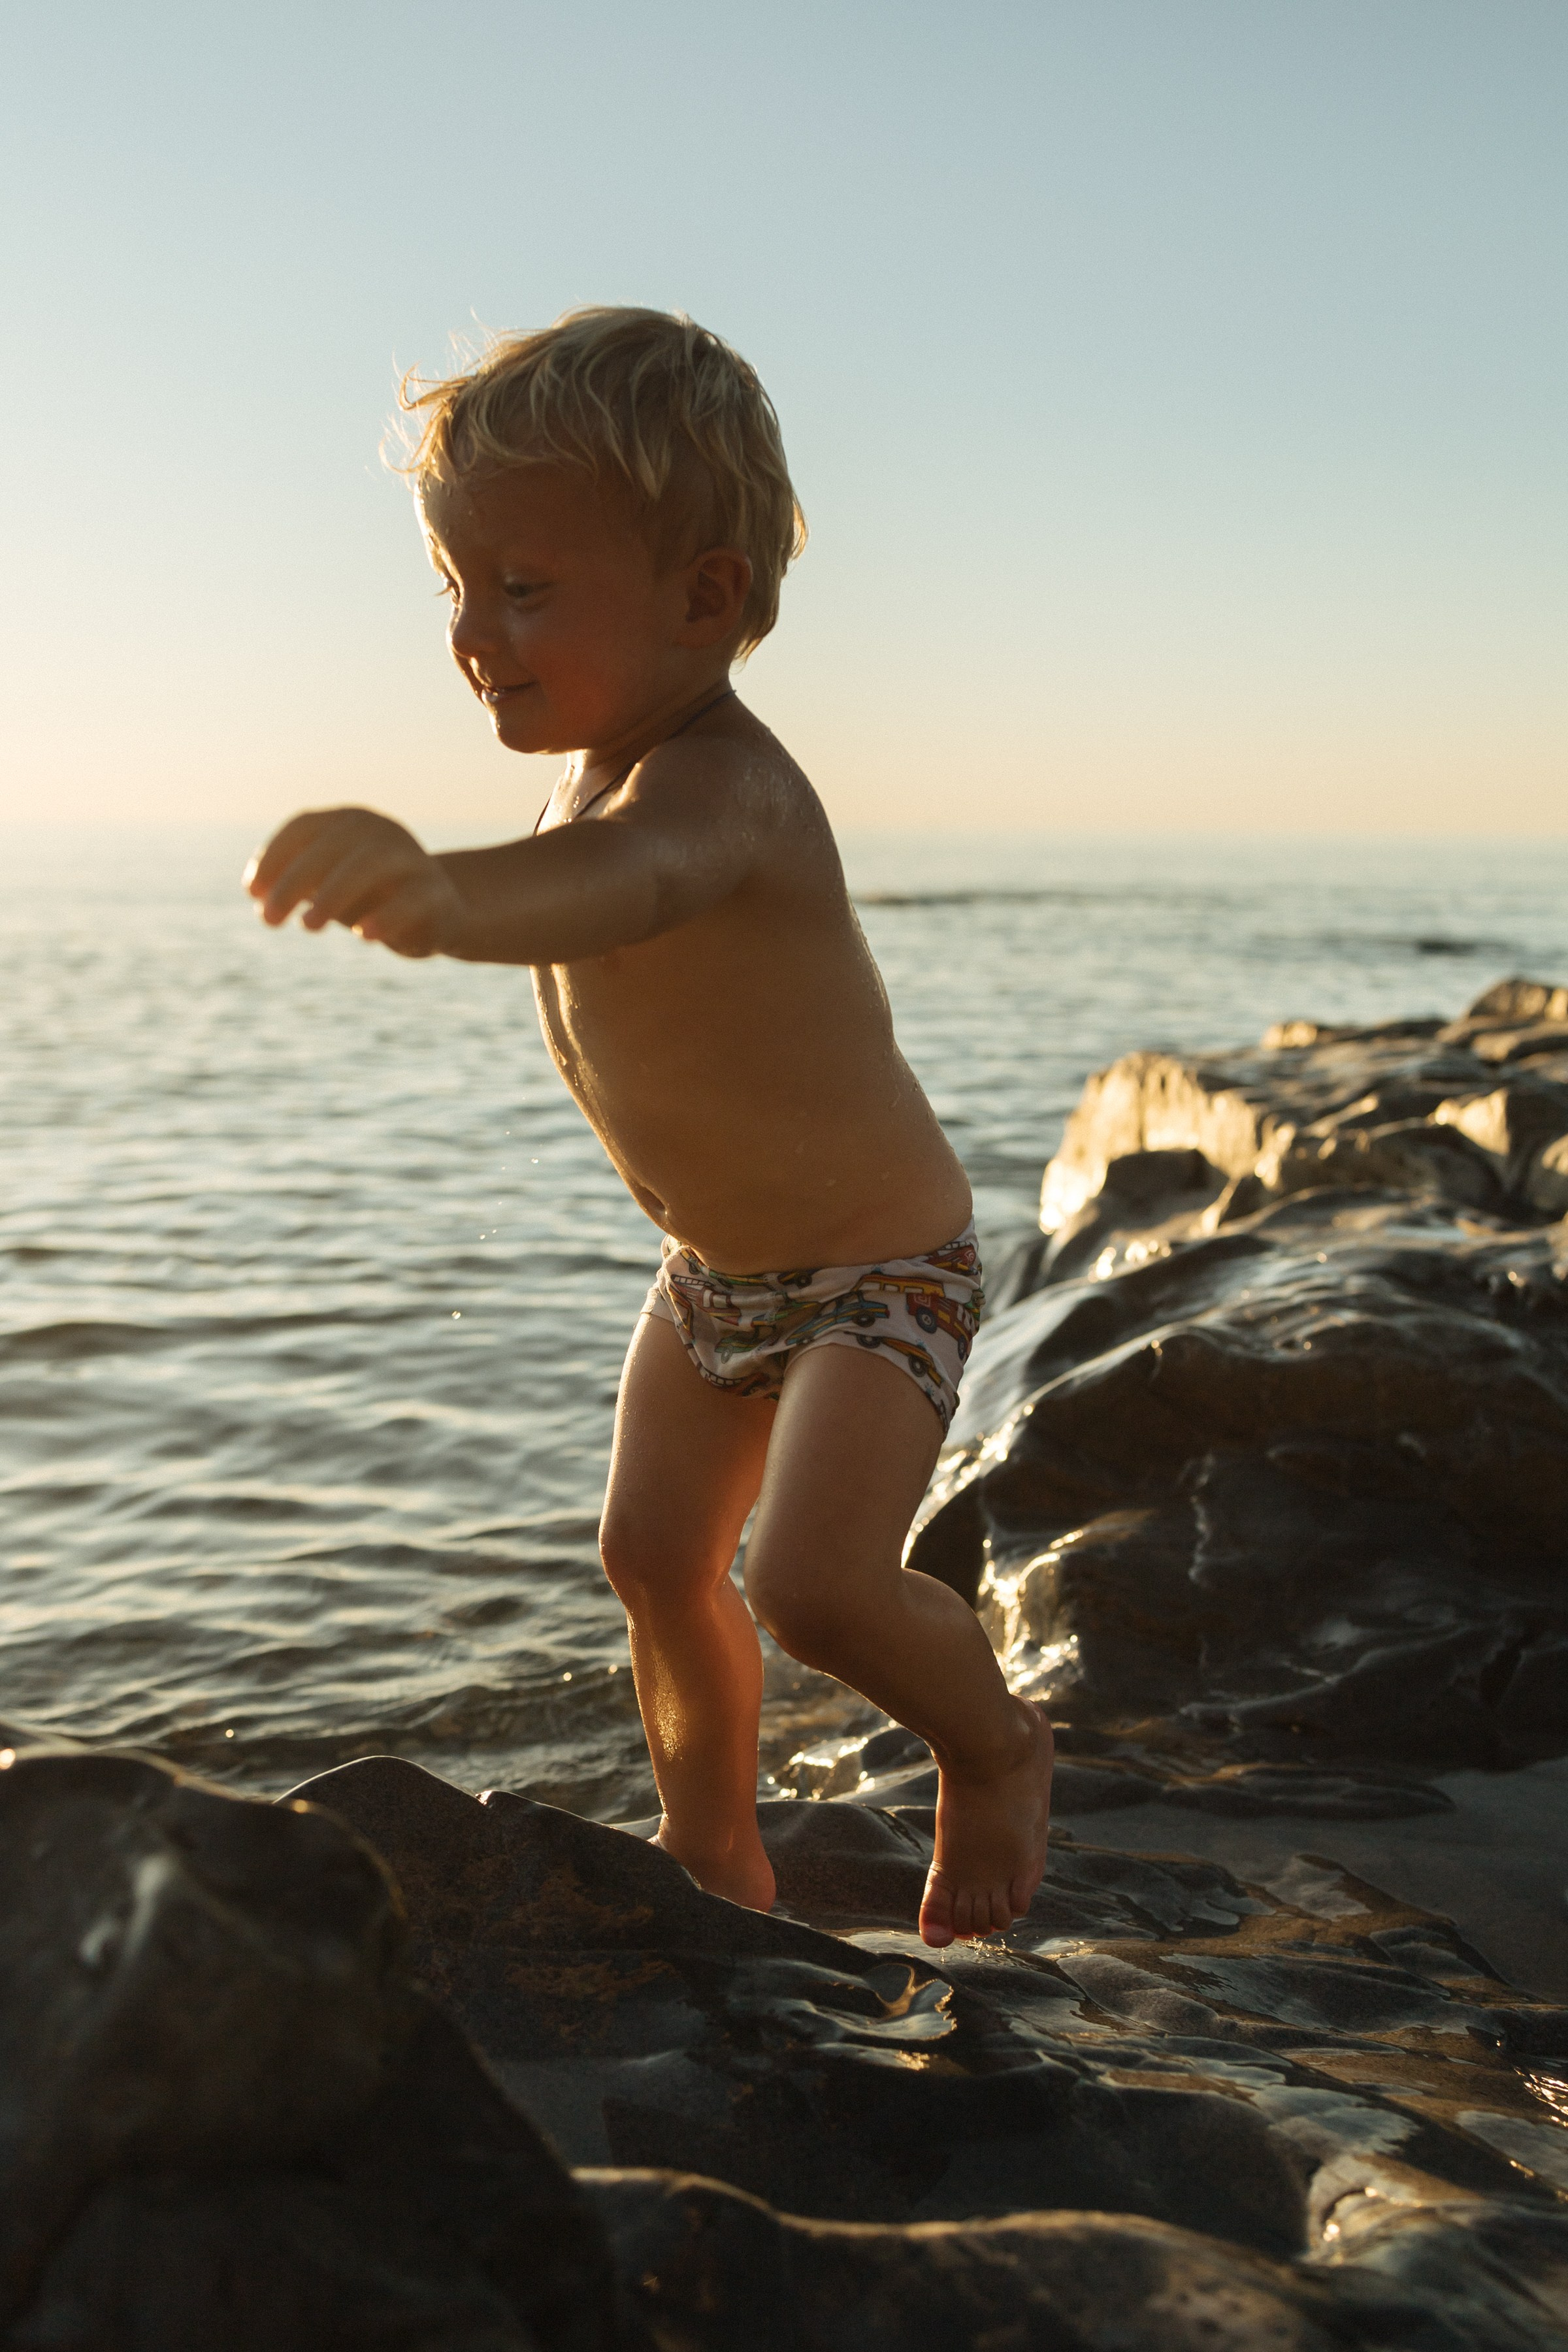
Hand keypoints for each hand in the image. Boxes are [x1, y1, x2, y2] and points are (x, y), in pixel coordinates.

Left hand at [243, 807, 467, 958]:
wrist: (440, 911)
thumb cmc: (370, 895)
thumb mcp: (329, 885)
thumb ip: (298, 885)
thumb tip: (260, 895)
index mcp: (350, 822)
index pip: (304, 827)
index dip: (273, 857)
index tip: (252, 892)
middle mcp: (381, 832)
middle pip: (332, 846)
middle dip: (294, 882)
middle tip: (268, 919)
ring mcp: (411, 859)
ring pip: (369, 865)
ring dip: (333, 895)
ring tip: (307, 926)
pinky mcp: (435, 893)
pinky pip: (410, 900)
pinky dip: (385, 916)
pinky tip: (362, 935)